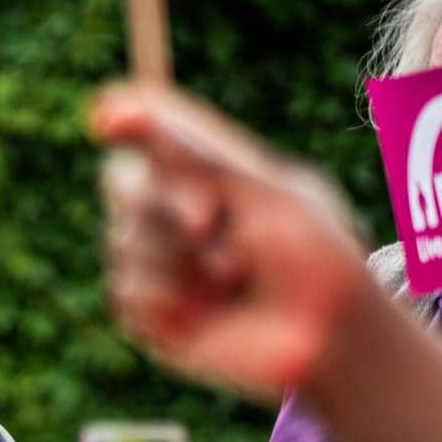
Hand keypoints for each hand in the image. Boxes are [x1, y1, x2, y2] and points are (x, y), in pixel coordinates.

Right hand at [91, 83, 369, 397]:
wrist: (331, 335)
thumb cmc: (312, 254)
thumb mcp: (265, 189)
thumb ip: (197, 151)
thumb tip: (116, 106)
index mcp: (204, 173)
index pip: (150, 135)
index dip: (126, 121)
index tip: (109, 118)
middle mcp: (171, 214)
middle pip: (123, 184)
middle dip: (165, 199)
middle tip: (209, 221)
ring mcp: (156, 262)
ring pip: (123, 238)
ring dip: (177, 257)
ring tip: (234, 277)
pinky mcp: (147, 313)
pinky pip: (128, 289)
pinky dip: (169, 296)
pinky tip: (209, 310)